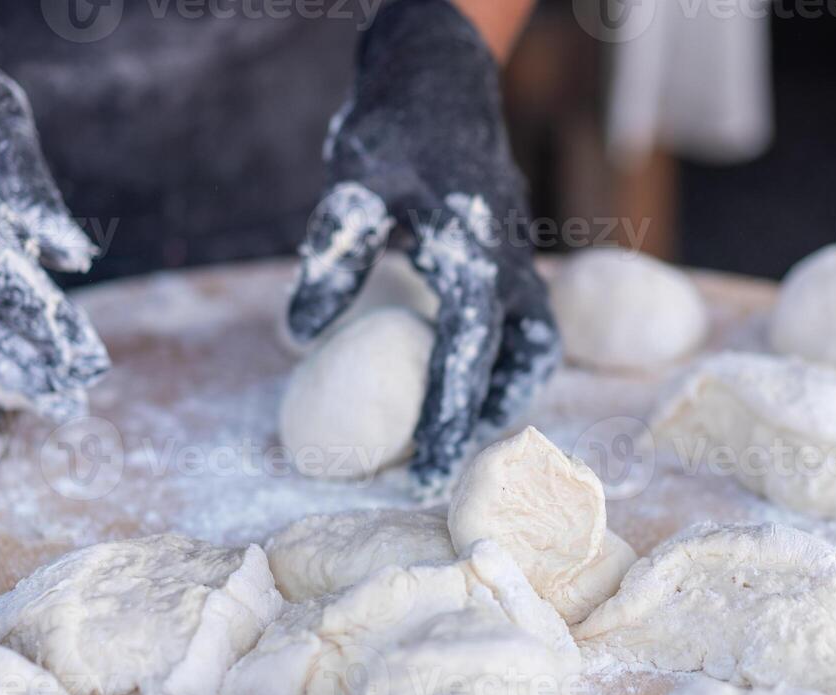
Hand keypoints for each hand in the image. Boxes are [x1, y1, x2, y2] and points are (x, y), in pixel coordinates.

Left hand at [288, 0, 558, 494]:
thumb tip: (300, 334)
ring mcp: (516, 260)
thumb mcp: (355, 181)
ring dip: (504, 393)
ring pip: (534, 345)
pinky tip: (463, 378)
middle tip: (442, 470)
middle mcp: (509, 266)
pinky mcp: (507, 257)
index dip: (445, 419)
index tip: (423, 475)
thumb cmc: (396, 130)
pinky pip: (520, 323)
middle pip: (519, 364)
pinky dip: (501, 361)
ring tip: (464, 433)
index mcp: (475, 256)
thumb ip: (334, 254)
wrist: (441, 79)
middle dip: (484, 422)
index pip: (466, 355)